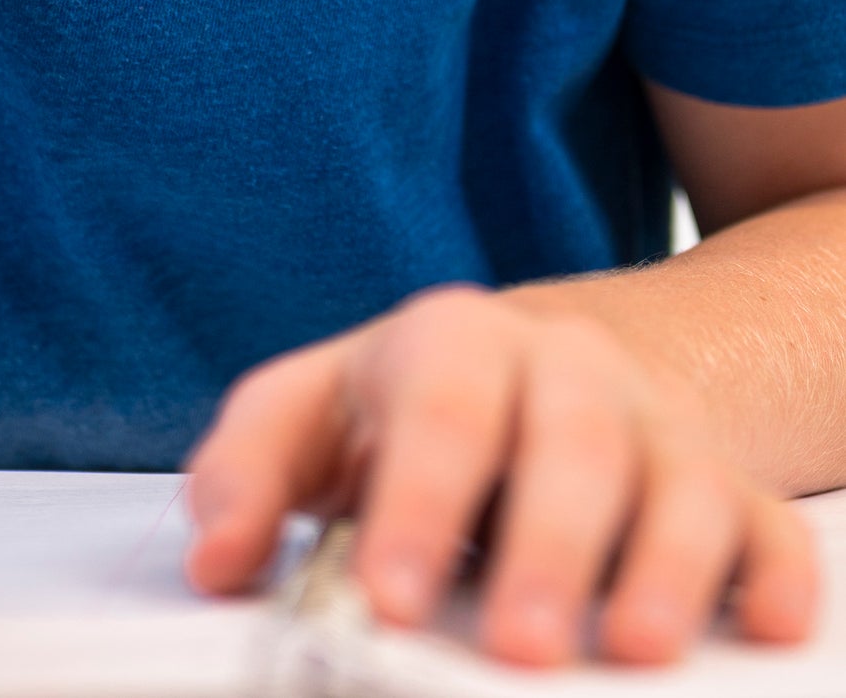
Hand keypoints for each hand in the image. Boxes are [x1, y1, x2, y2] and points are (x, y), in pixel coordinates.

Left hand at [184, 285, 818, 666]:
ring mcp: (654, 427)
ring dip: (660, 568)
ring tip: (631, 649)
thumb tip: (218, 557)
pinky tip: (754, 624)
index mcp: (451, 341)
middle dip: (545, 547)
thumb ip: (250, 471)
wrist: (535, 363)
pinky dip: (771, 576)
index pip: (439, 410)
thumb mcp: (313, 410)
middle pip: (570, 442)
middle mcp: (563, 370)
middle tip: (516, 648)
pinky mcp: (728, 487)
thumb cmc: (410, 400)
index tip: (389, 598)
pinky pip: (769, 527)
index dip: (417, 502)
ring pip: (678, 482)